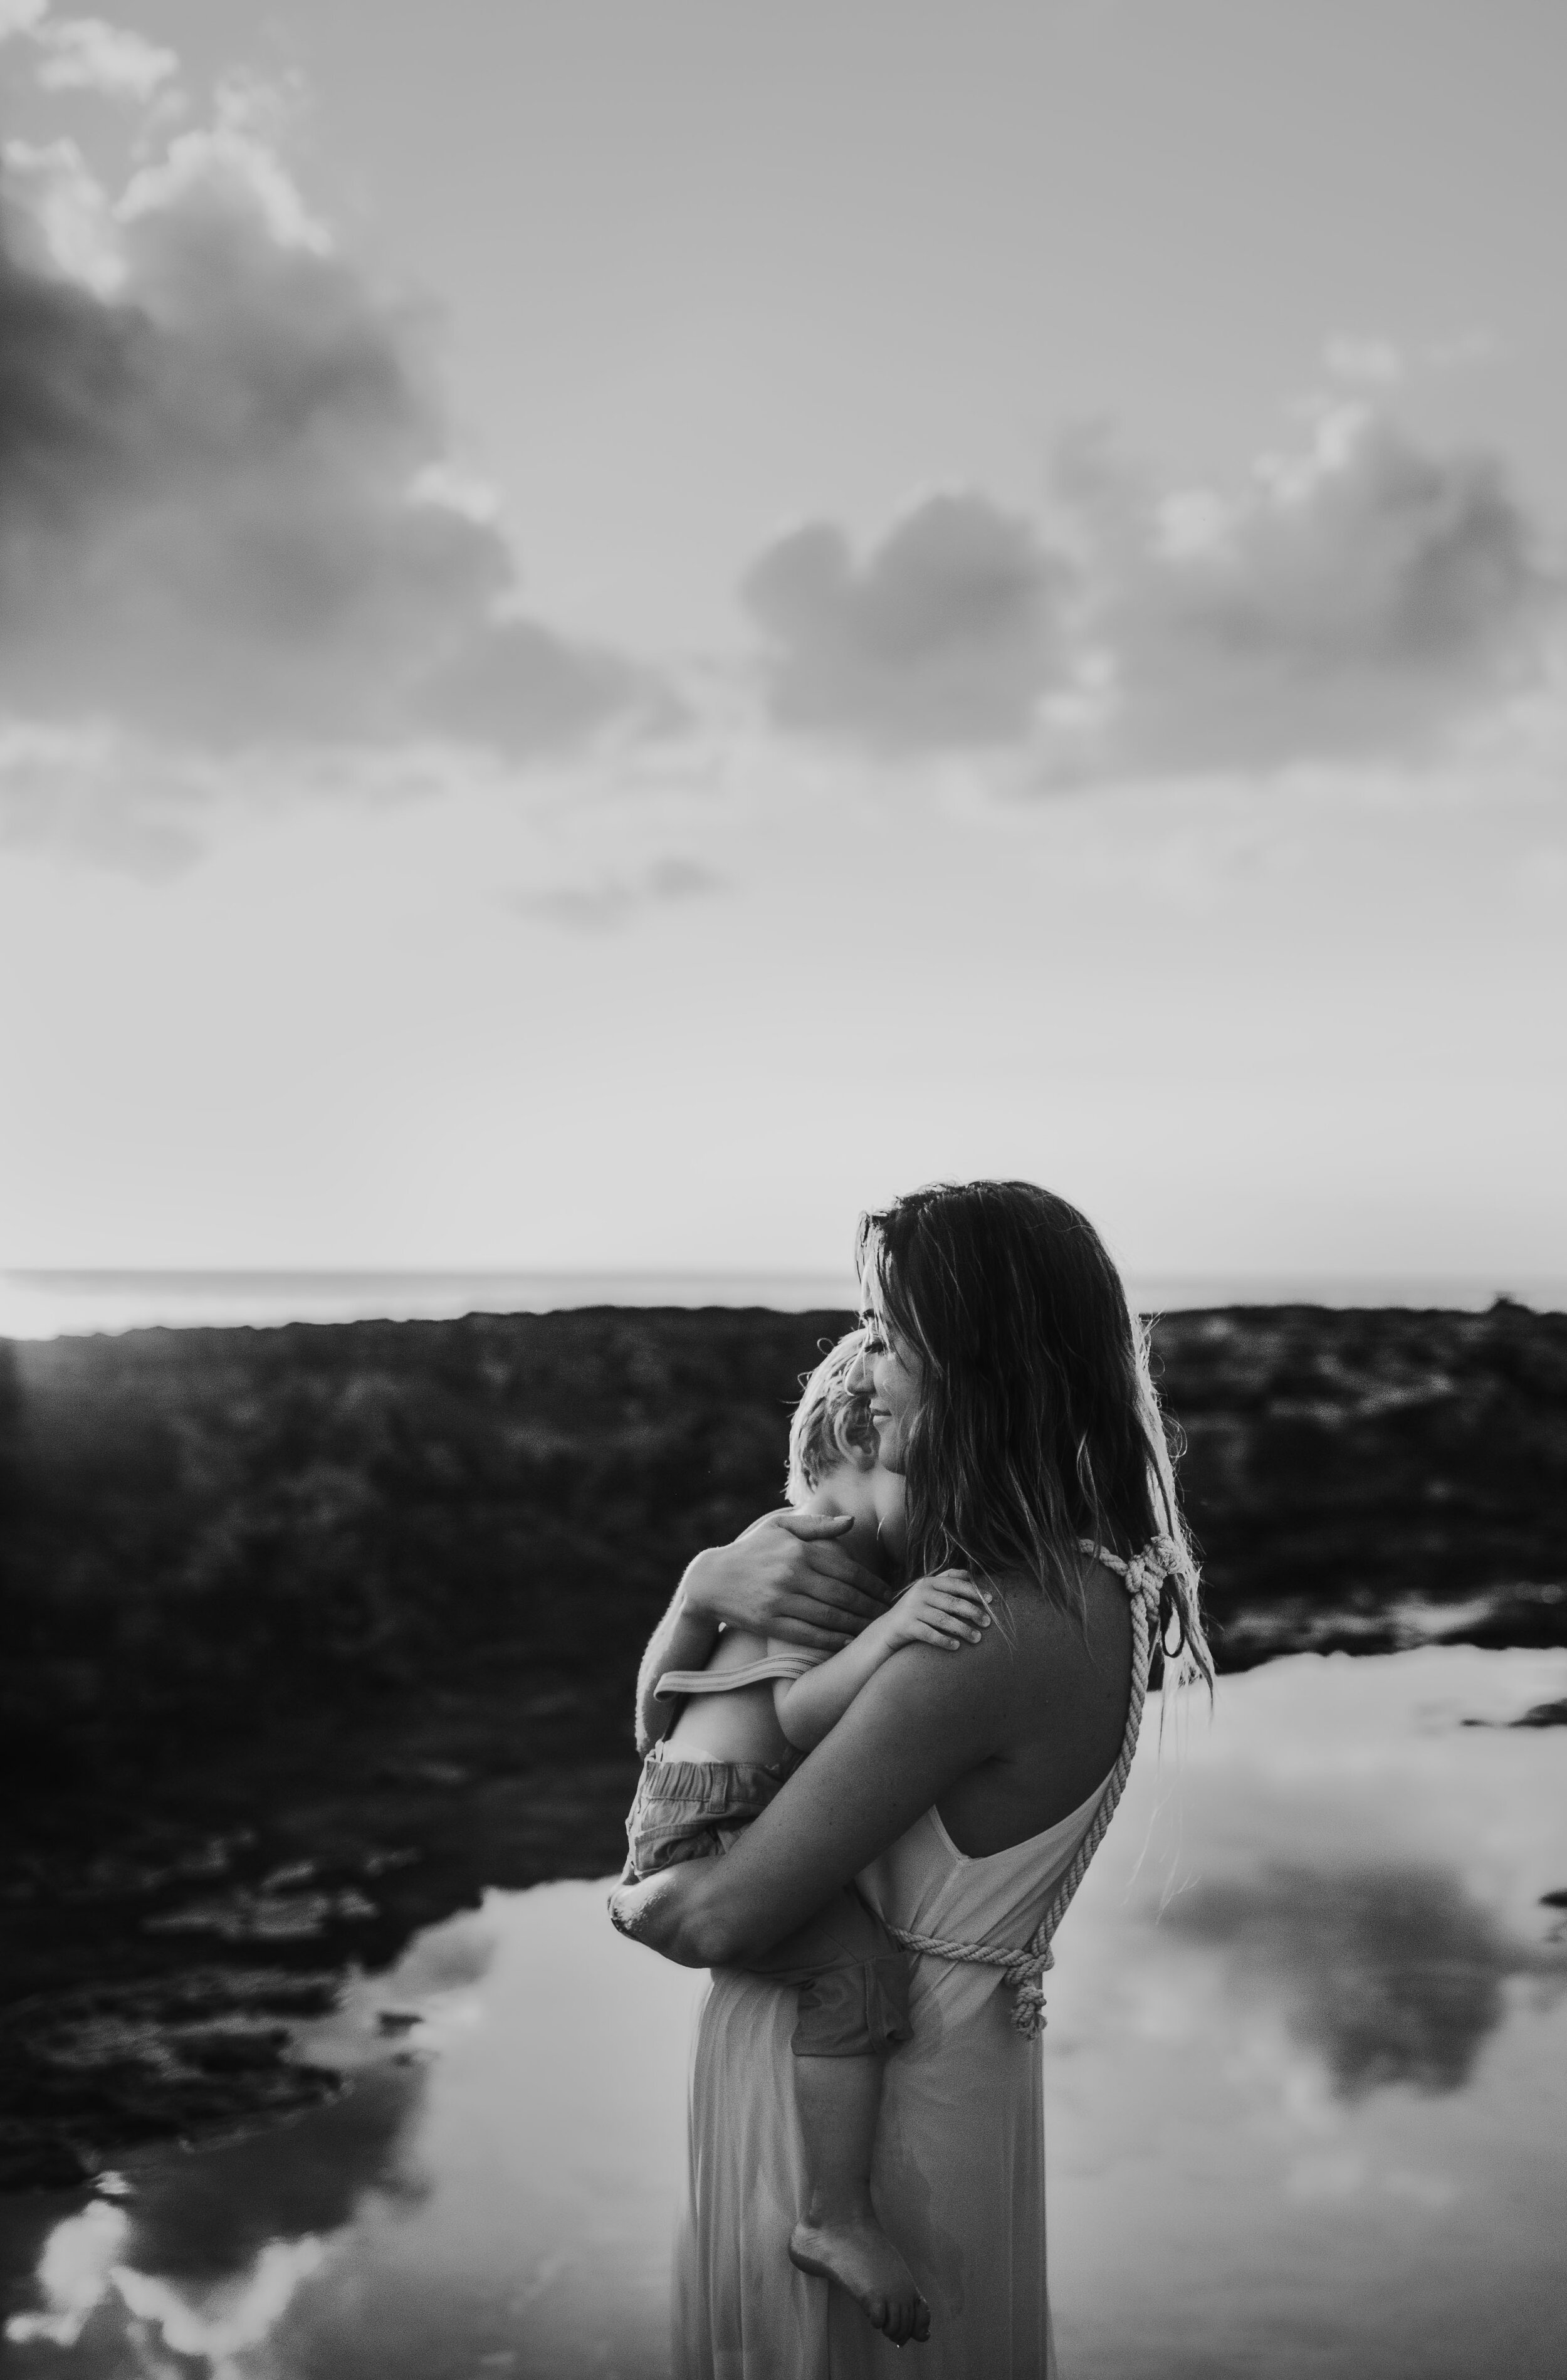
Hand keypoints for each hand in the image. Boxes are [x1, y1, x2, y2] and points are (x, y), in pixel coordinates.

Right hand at [684, 1510, 887, 1654]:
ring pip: (829, 1617)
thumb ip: (817, 1525)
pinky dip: (830, 1640)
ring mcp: (779, 1601)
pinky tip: (847, 1642)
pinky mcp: (768, 1623)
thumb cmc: (752, 1550)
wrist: (710, 1579)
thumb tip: (852, 1521)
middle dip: (870, 1607)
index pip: (847, 1570)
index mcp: (799, 1551)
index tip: (889, 1594)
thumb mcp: (780, 1527)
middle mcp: (791, 1575)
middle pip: (843, 1595)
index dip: (873, 1584)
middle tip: (889, 1616)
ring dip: (856, 1625)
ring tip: (874, 1630)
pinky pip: (807, 1635)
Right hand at [878, 1570, 992, 1653]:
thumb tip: (970, 1575)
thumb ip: (946, 1581)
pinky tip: (956, 1646)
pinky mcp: (907, 1626)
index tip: (990, 1600)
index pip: (955, 1583)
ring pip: (943, 1620)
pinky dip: (944, 1640)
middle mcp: (920, 1593)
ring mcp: (913, 1609)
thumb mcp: (927, 1591)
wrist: (888, 1628)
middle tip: (988, 1623)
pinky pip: (929, 1634)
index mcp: (928, 1582)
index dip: (974, 1591)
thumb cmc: (916, 1610)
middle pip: (952, 1602)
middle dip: (973, 1612)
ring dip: (963, 1630)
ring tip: (977, 1638)